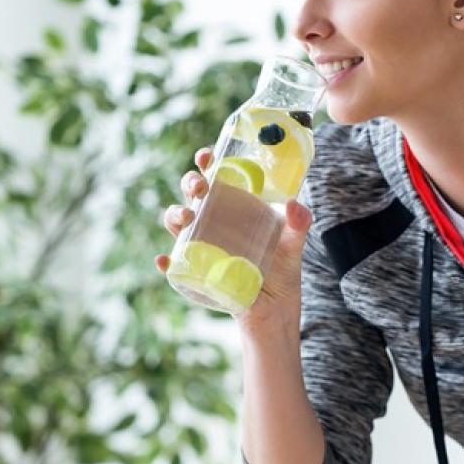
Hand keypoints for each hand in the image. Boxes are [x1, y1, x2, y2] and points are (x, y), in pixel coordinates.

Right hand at [155, 148, 311, 335]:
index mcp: (235, 207)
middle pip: (193, 196)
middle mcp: (215, 222)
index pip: (217, 178)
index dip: (207, 163)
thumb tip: (294, 203)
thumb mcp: (294, 244)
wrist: (274, 308)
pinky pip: (175, 265)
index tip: (206, 156)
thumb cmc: (282, 268)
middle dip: (190, 184)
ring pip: (178, 224)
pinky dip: (166, 262)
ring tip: (185, 218)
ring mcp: (203, 246)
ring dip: (174, 216)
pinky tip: (164, 261)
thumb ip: (299, 224)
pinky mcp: (197, 271)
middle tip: (200, 188)